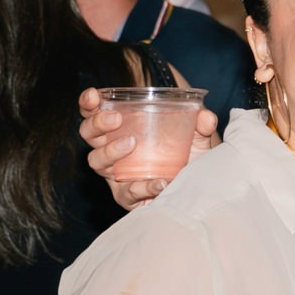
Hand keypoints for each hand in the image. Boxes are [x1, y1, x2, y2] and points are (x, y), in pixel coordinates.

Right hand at [79, 86, 219, 206]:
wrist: (194, 191)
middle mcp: (111, 151)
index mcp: (119, 130)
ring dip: (111, 151)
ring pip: (97, 162)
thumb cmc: (185, 159)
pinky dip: (143, 186)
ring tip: (132, 143)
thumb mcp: (195, 140)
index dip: (89, 103)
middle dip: (97, 123)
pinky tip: (160, 182)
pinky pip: (127, 192)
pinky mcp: (127, 197)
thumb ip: (200, 126)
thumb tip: (206, 116)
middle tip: (116, 118)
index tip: (94, 96)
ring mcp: (115, 175)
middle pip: (88, 134)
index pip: (94, 113)